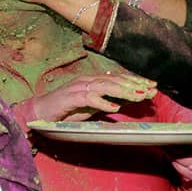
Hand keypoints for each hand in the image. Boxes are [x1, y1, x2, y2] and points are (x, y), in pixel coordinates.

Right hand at [32, 72, 156, 121]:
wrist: (39, 112)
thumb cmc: (64, 110)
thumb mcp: (89, 107)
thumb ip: (103, 103)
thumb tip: (121, 103)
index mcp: (92, 81)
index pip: (117, 78)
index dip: (135, 81)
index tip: (152, 86)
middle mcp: (87, 81)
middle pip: (115, 79)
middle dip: (134, 84)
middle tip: (151, 90)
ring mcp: (78, 88)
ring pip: (105, 86)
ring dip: (123, 91)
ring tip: (138, 96)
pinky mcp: (70, 98)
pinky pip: (88, 98)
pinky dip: (102, 102)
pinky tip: (114, 108)